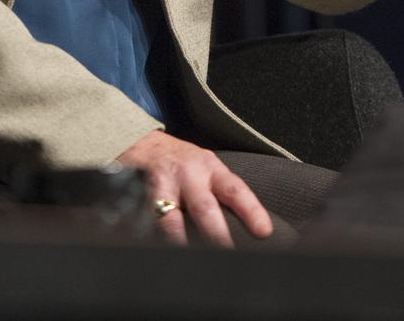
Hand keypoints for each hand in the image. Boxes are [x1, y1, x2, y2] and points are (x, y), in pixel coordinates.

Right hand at [116, 130, 272, 247]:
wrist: (140, 142)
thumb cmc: (180, 162)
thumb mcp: (204, 167)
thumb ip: (221, 191)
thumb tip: (250, 227)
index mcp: (209, 168)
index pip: (235, 189)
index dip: (250, 210)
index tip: (264, 232)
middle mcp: (187, 175)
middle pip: (205, 208)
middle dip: (217, 235)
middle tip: (228, 256)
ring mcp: (162, 186)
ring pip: (171, 220)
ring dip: (181, 243)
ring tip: (190, 263)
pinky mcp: (139, 196)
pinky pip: (146, 223)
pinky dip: (153, 241)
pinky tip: (159, 254)